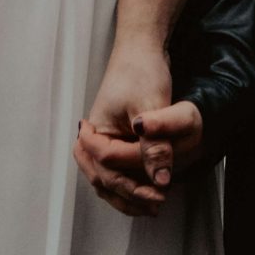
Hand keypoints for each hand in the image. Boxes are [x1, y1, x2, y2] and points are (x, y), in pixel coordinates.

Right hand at [73, 38, 174, 216]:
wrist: (142, 48)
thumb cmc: (141, 71)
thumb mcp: (151, 108)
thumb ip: (154, 145)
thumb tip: (161, 181)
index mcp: (94, 130)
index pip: (108, 165)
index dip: (133, 181)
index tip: (158, 192)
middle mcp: (93, 138)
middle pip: (103, 178)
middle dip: (129, 194)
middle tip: (157, 204)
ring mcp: (103, 140)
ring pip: (107, 179)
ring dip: (128, 195)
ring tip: (153, 206)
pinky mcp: (115, 139)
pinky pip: (116, 171)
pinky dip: (129, 184)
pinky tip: (148, 191)